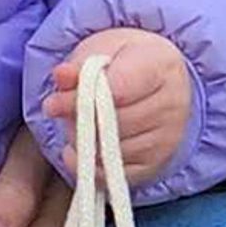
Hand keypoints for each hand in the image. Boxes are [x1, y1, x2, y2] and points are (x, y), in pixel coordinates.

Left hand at [45, 29, 195, 187]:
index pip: (119, 89)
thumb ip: (79, 65)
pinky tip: (81, 151)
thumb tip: (61, 76)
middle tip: (62, 115)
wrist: (154, 80)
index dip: (80, 99)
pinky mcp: (157, 163)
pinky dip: (91, 167)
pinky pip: (116, 175)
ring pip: (113, 151)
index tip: (52, 104)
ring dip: (84, 143)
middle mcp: (173, 103)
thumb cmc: (123, 62)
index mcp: (162, 65)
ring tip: (76, 126)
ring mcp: (168, 136)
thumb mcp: (100, 51)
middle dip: (79, 123)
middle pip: (115, 124)